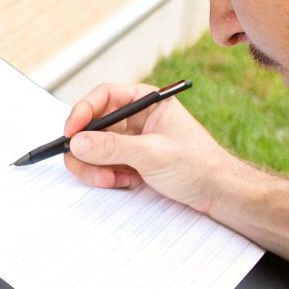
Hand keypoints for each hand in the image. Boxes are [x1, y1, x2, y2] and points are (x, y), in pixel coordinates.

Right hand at [61, 82, 232, 213]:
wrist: (218, 192)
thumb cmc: (198, 164)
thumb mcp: (152, 153)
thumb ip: (113, 147)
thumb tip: (78, 141)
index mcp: (146, 101)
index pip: (104, 96)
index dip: (83, 111)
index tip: (71, 132)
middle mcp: (136, 117)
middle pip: (93, 124)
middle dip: (87, 148)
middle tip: (87, 165)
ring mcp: (131, 140)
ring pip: (93, 147)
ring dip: (95, 166)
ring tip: (112, 180)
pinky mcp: (130, 160)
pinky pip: (103, 164)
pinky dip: (106, 175)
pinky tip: (125, 182)